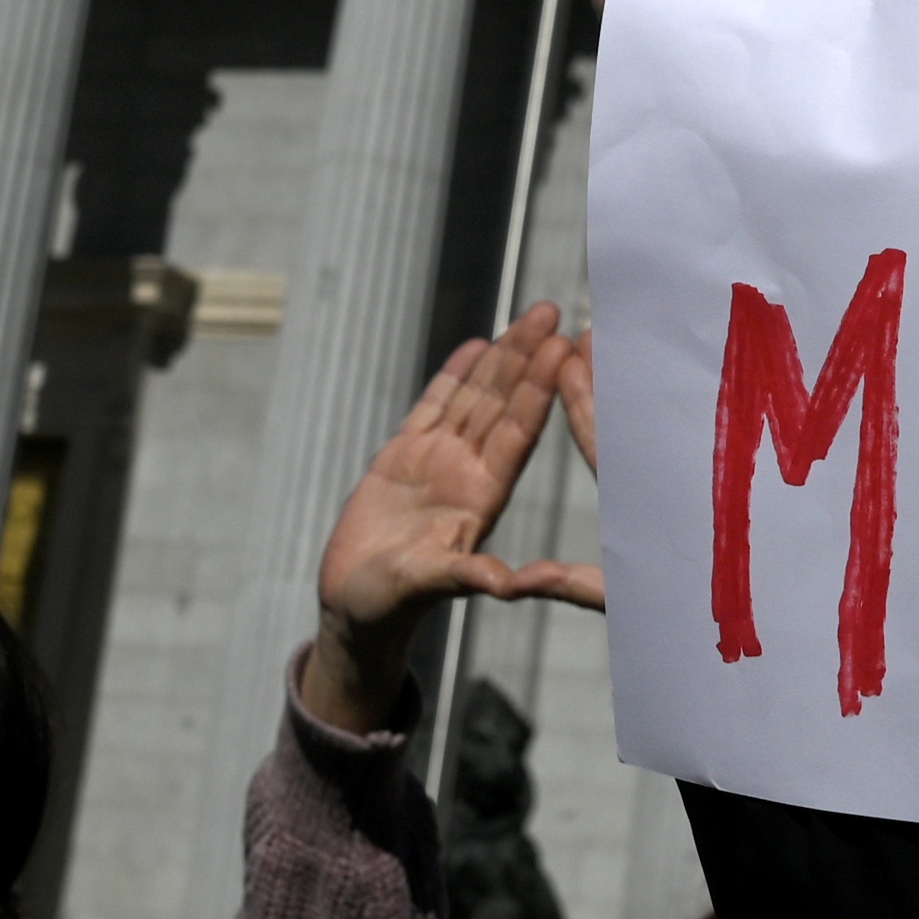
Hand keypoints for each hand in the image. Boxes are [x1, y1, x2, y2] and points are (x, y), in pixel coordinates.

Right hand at [306, 307, 606, 730]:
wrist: (355, 605)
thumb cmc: (392, 602)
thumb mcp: (430, 585)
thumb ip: (466, 576)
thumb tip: (506, 584)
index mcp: (481, 499)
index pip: (517, 434)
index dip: (539, 391)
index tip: (563, 352)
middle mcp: (467, 473)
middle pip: (502, 405)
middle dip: (527, 359)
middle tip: (553, 313)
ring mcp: (437, 462)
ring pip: (474, 399)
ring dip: (501, 359)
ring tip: (530, 317)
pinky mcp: (402, 457)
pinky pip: (433, 407)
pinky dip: (453, 377)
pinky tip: (476, 346)